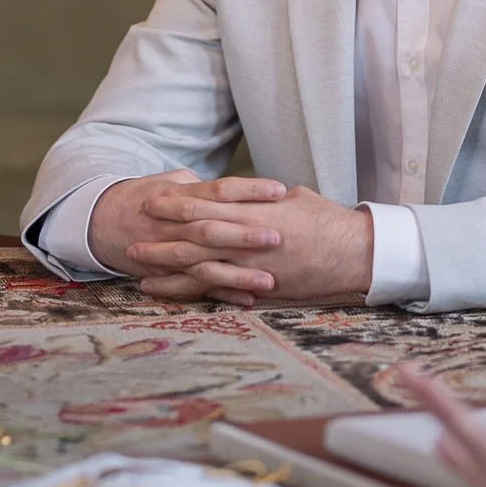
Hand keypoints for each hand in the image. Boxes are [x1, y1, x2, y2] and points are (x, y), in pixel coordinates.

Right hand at [89, 171, 287, 303]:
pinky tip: (249, 299)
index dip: (248, 190)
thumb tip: (239, 188)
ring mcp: (168, 253)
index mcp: (178, 196)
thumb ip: (202, 185)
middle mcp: (173, 225)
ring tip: (270, 280)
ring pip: (205, 264)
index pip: (218, 190)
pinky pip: (196, 287)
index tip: (279, 190)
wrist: (102, 221)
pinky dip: (222, 294)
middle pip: (211, 229)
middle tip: (277, 237)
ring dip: (237, 274)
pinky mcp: (167, 275)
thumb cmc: (148, 196)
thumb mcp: (171, 181)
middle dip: (244, 235)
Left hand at [130, 186, 373, 303]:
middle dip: (162, 233)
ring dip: (165, 264)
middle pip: (194, 236)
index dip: (177, 202)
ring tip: (136, 263)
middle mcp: (247, 239)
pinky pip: (214, 291)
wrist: (352, 253)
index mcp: (255, 212)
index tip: (153, 197)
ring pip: (198, 265)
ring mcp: (250, 266)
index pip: (207, 204)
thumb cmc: (326, 221)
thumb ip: (262, 199)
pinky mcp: (257, 288)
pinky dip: (187, 290)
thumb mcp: (293, 198)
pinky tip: (165, 290)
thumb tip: (242, 195)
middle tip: (133, 230)